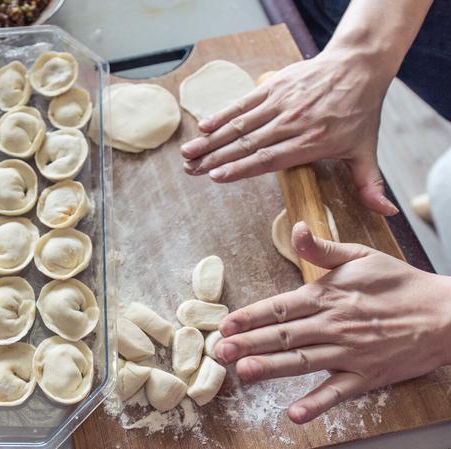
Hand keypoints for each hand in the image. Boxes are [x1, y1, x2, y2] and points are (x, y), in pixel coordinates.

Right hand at [180, 48, 398, 215]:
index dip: (240, 168)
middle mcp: (291, 123)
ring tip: (188, 153)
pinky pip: (243, 103)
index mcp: (310, 143)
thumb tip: (386, 213)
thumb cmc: (359, 111)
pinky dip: (222, 114)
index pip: (268, 159)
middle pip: (246, 144)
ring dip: (211, 140)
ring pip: (239, 125)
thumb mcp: (365, 150)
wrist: (358, 66)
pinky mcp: (273, 87)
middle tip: (191, 171)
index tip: (216, 177)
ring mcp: (280, 103)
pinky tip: (203, 127)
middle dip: (215, 158)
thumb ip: (370, 184)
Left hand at [215, 222, 450, 423]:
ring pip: (301, 362)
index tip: (226, 323)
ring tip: (243, 373)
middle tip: (220, 352)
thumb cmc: (400, 284)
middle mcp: (333, 325)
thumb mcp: (362, 256)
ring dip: (270, 368)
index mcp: (328, 296)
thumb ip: (323, 248)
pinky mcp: (366, 377)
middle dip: (248, 344)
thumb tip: (296, 228)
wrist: (445, 315)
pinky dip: (316, 404)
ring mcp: (349, 354)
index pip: (280, 307)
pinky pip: (337, 393)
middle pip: (282, 335)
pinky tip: (294, 413)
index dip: (250, 315)